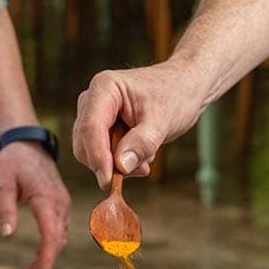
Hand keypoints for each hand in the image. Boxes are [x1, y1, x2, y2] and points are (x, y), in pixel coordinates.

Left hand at [0, 142, 70, 268]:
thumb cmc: (14, 160)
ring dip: (49, 256)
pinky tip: (42, 254)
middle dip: (46, 264)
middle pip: (57, 241)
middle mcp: (60, 203)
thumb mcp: (3, 182)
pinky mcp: (61, 203)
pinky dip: (52, 244)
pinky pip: (60, 228)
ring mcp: (63, 203)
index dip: (46, 259)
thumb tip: (7, 234)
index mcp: (46, 198)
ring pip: (60, 236)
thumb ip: (6, 208)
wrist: (29, 142)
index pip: (50, 236)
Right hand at [73, 60, 204, 188]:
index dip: (97, 156)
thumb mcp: (163, 120)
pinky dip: (120, 162)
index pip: (90, 127)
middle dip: (109, 162)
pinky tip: (142, 155)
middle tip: (142, 168)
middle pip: (84, 143)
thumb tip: (120, 166)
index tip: (108, 181)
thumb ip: (142, 142)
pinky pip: (101, 154)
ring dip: (117, 164)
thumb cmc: (175, 95)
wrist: (184, 88)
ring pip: (90, 153)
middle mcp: (92, 100)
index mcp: (104, 88)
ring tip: (147, 155)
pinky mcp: (101, 128)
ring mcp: (94, 115)